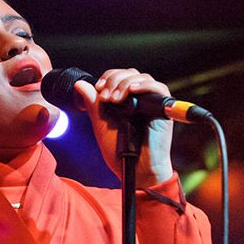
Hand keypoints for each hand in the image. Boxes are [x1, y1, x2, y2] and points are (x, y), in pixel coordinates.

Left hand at [74, 68, 173, 187]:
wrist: (136, 170)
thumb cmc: (121, 152)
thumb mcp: (102, 125)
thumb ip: (94, 105)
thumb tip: (80, 84)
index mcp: (126, 100)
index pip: (119, 76)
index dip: (108, 77)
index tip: (99, 89)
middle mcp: (140, 99)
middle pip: (130, 73)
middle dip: (114, 80)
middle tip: (106, 96)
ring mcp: (152, 103)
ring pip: (141, 78)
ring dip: (125, 84)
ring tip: (115, 99)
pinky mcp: (163, 110)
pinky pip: (158, 88)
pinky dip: (144, 86)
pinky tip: (132, 91)